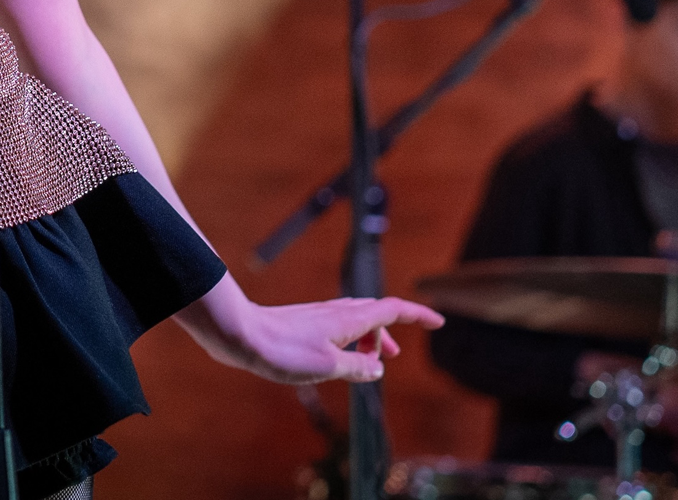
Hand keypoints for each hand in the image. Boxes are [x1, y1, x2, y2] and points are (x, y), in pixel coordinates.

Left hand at [186, 290, 444, 384]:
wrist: (240, 334)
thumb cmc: (283, 350)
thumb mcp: (329, 366)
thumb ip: (358, 368)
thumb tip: (378, 367)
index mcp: (349, 319)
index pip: (393, 309)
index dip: (417, 315)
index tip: (438, 321)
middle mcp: (336, 313)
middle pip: (373, 315)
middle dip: (388, 334)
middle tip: (396, 358)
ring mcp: (317, 317)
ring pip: (353, 322)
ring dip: (366, 340)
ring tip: (368, 364)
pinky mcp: (301, 324)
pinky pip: (335, 329)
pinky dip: (347, 342)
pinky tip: (336, 359)